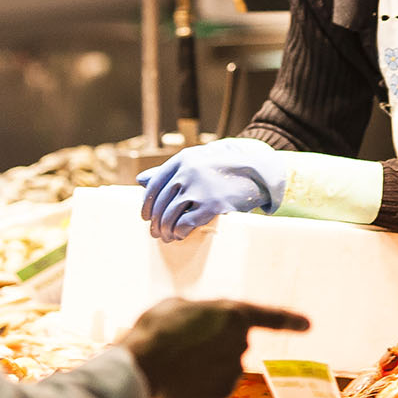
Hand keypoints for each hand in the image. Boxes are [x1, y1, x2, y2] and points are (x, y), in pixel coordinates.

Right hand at [121, 298, 309, 397]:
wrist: (141, 366)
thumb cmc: (155, 329)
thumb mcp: (178, 305)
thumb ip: (203, 312)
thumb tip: (204, 322)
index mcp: (233, 314)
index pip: (270, 316)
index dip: (289, 320)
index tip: (308, 325)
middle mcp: (241, 342)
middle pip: (237, 341)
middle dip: (218, 342)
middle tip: (186, 343)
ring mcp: (234, 369)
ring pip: (227, 364)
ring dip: (210, 362)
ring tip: (179, 360)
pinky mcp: (225, 392)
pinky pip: (219, 383)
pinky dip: (205, 381)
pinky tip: (184, 378)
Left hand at [137, 138, 289, 241]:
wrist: (257, 171)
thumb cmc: (223, 168)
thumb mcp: (196, 161)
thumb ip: (168, 170)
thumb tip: (140, 180)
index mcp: (183, 160)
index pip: (155, 184)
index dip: (147, 203)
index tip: (146, 216)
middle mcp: (188, 172)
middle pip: (161, 202)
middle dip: (156, 221)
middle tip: (155, 233)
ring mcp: (200, 188)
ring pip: (170, 215)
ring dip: (165, 230)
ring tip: (167, 237)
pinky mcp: (212, 204)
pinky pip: (186, 224)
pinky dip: (179, 232)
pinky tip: (181, 236)